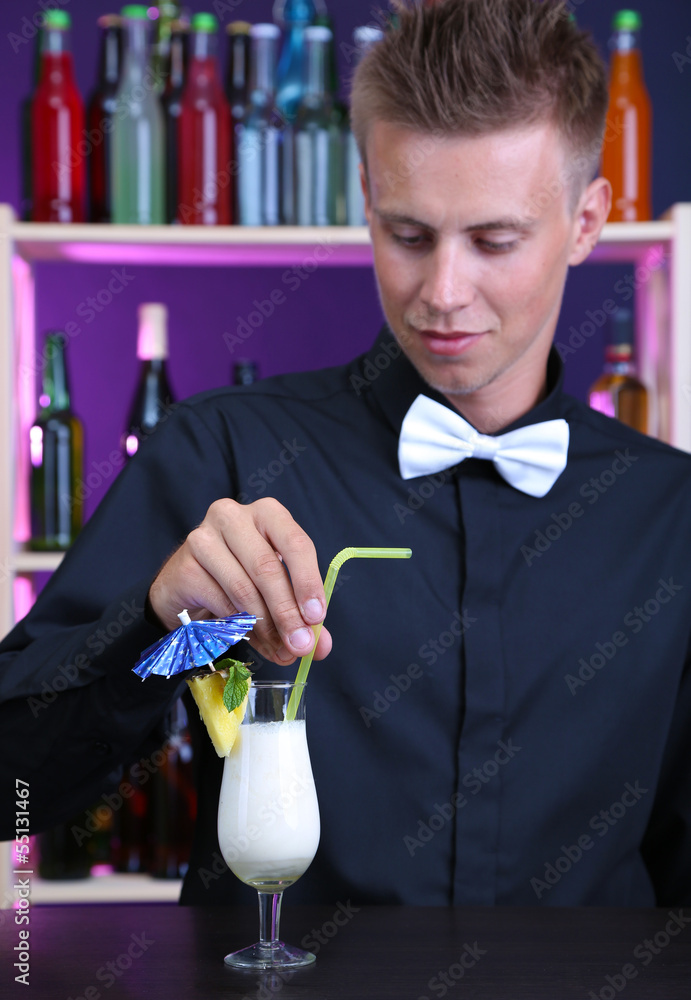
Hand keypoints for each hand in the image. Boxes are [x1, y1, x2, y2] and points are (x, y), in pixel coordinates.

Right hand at [148, 498, 330, 665]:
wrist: (186, 585)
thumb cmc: (238, 578)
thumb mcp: (275, 588)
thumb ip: (300, 612)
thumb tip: (321, 644)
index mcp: (267, 513)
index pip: (295, 543)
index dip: (308, 582)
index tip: (316, 616)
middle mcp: (234, 517)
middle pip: (268, 567)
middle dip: (287, 612)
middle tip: (300, 644)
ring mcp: (204, 538)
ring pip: (244, 589)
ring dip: (266, 627)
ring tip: (280, 650)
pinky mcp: (185, 566)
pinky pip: (220, 603)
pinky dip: (239, 628)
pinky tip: (248, 639)